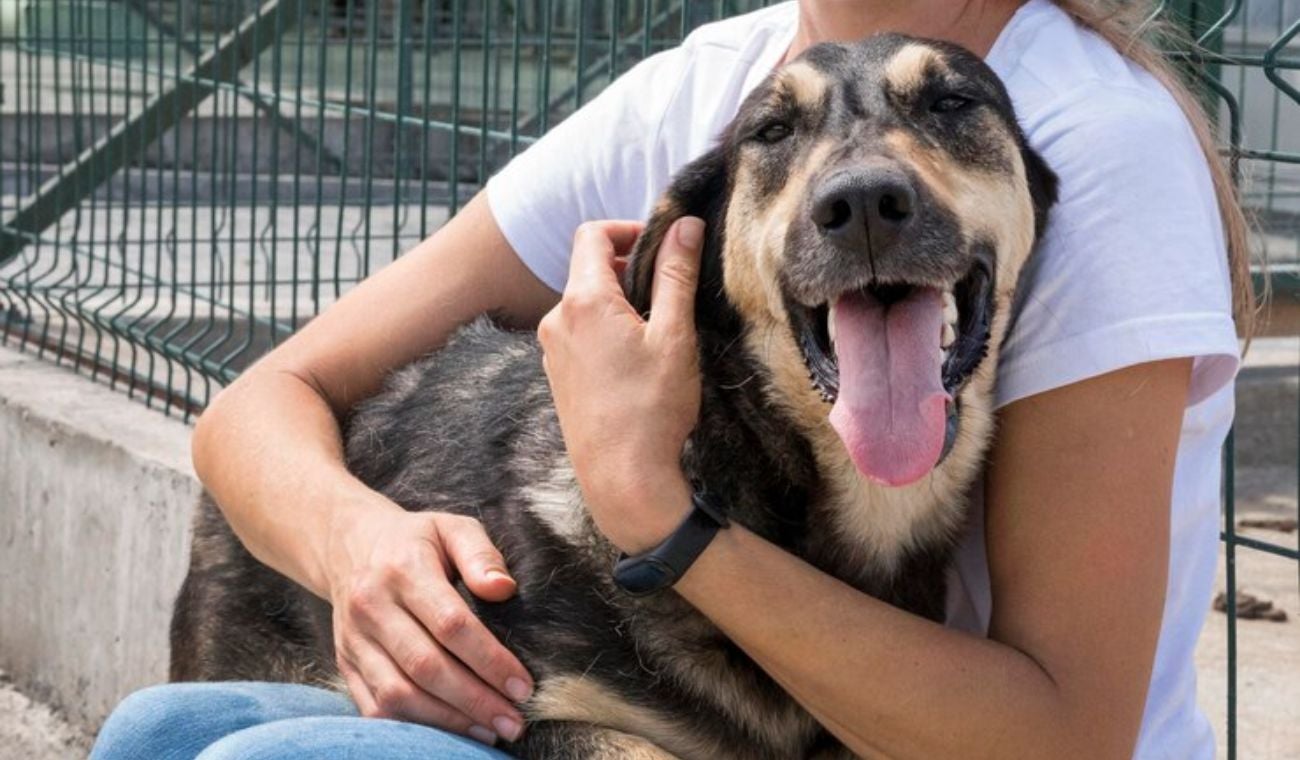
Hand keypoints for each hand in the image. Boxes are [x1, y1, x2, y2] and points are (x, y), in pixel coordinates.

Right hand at [326, 502, 532, 744]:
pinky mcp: (345, 665)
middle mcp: (372, 607)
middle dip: (474, 701)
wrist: (349, 545)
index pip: (450, 624)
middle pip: (425, 666)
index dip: (490, 660)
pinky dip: (414, 727)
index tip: (523, 685)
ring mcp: (353, 640)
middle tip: (514, 722)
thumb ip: (481, 554)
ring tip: (489, 732)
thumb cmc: (416, 540)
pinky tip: (451, 732)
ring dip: (447, 722)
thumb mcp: (452, 527)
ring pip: (398, 695)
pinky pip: (375, 708)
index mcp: (403, 570)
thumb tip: (505, 589)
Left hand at [537, 218, 704, 552]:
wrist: (622, 479)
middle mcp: (557, 320)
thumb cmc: (651, 409)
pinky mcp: (557, 376)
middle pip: (589, 269)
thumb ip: (676, 274)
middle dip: (629, 269)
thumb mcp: (673, 335)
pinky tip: (636, 362)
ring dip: (619, 303)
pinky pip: (580, 334)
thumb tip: (684, 224)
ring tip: (657, 331)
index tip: (661, 247)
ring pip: (585, 304)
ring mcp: (552, 350)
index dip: (628, 230)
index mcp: (583, 301)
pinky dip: (606, 331)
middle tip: (669, 291)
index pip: (592, 234)